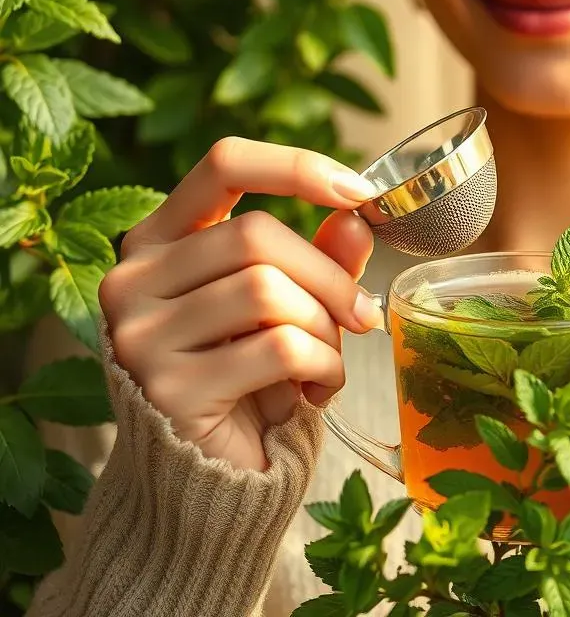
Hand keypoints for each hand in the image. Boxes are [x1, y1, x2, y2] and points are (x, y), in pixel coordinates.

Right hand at [100, 137, 381, 471]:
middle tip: (361, 315)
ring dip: (324, 327)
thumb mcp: (288, 307)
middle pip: (257, 234)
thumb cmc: (247, 378)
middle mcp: (132, 278)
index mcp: (159, 238)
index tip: (359, 191)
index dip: (296, 167)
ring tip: (328, 361)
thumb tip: (357, 218)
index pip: (224, 165)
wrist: (205, 480)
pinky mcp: (165, 389)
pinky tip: (316, 390)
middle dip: (328, 276)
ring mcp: (139, 334)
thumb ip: (318, 259)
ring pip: (267, 290)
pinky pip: (277, 348)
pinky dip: (320, 366)